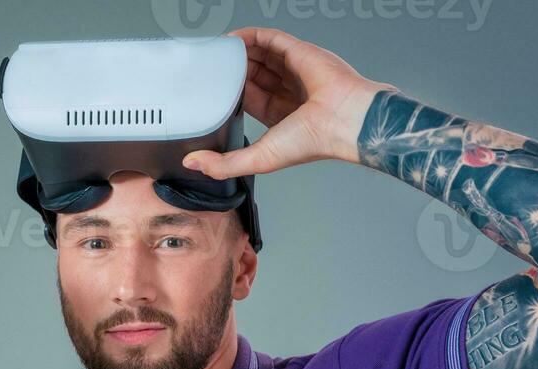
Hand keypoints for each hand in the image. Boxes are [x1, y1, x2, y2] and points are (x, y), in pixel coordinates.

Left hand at [183, 27, 396, 178]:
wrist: (344, 119)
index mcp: (281, 115)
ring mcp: (294, 69)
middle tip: (210, 69)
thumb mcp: (259, 159)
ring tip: (216, 52)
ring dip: (239, 52)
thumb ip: (224, 164)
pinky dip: (250, 36)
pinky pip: (271, 38)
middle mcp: (288, 91)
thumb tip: (193, 163)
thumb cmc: (313, 140)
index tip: (211, 90)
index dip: (230, 92)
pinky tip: (231, 39)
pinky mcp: (299, 51)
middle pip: (253, 74)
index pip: (249, 98)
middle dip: (232, 70)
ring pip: (261, 55)